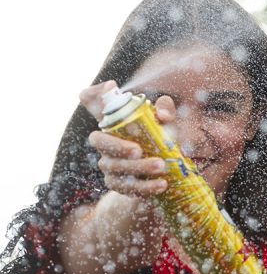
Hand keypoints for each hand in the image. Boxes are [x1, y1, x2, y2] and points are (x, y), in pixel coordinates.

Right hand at [82, 81, 176, 199]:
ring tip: (161, 166)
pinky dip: (145, 187)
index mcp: (114, 123)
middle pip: (97, 140)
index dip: (94, 93)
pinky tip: (162, 184)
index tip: (111, 86)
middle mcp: (106, 143)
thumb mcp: (167, 126)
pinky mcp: (118, 186)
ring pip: (114, 167)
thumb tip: (162, 116)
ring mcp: (110, 165)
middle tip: (138, 149)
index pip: (91, 102)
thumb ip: (166, 113)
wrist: (164, 179)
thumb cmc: (162, 144)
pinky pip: (126, 188)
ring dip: (138, 167)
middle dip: (116, 145)